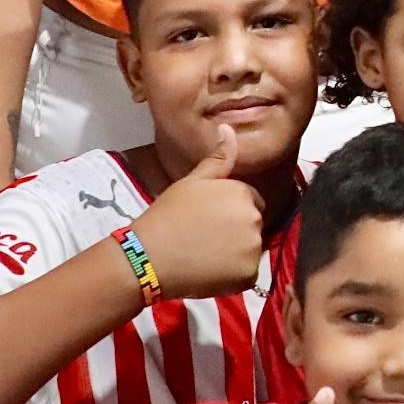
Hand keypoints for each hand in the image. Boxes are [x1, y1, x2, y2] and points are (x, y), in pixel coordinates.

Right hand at [129, 118, 271, 301]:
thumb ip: (217, 158)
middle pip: (252, 226)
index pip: (250, 202)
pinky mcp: (248, 275)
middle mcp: (254, 218)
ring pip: (250, 251)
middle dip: (235, 232)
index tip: (208, 220)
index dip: (229, 212)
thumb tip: (228, 128)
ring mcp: (253, 248)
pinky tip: (209, 272)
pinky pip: (247, 275)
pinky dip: (233, 276)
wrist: (149, 256)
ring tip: (204, 255)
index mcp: (242, 193)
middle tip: (204, 238)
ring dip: (235, 255)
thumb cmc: (167, 215)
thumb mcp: (192, 182)